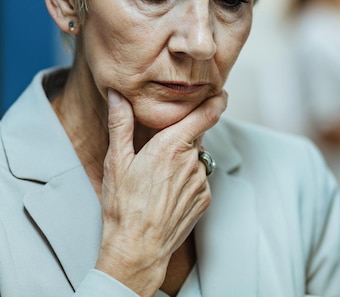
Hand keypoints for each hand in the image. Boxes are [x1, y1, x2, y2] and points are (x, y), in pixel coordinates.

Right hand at [95, 89, 226, 296]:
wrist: (137, 247)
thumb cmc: (123, 205)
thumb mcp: (116, 162)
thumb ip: (121, 124)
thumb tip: (118, 96)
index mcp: (171, 145)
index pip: (206, 115)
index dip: (216, 102)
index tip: (221, 94)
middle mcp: (192, 160)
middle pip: (196, 138)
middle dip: (184, 139)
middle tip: (161, 153)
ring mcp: (201, 181)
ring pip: (197, 160)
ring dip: (185, 162)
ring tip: (159, 181)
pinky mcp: (205, 198)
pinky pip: (200, 181)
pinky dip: (188, 182)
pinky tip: (168, 195)